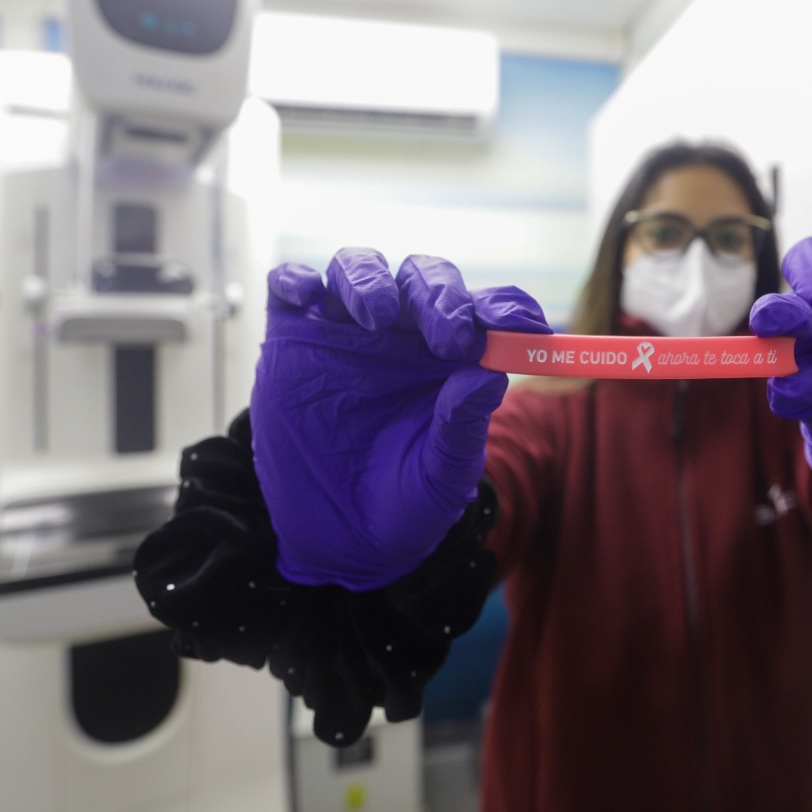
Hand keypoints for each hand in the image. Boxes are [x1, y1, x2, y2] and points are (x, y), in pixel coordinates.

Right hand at [251, 250, 548, 589]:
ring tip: (375, 318)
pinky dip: (296, 278)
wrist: (340, 542)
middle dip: (440, 295)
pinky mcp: (292, 342)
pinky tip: (308, 296)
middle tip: (448, 336)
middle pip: (424, 280)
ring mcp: (345, 333)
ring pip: (357, 269)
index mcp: (453, 358)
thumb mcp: (442, 477)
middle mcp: (403, 335)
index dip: (506, 308)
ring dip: (369, 280)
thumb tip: (487, 373)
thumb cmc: (405, 504)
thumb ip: (462, 428)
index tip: (522, 326)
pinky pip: (289, 288)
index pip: (486, 311)